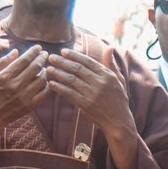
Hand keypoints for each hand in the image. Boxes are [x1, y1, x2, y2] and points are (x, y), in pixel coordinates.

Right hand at [0, 47, 47, 150]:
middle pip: (35, 68)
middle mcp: (15, 86)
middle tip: (45, 54)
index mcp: (5, 77)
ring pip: (42, 80)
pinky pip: (44, 93)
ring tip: (44, 68)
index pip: (24, 60)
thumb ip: (2, 62)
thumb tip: (16, 51)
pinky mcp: (30, 106)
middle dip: (42, 58)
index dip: (33, 52)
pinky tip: (45, 81)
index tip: (38, 48)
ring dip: (45, 72)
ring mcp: (24, 97)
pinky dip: (47, 85)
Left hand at [47, 47, 141, 168]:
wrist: (119, 121)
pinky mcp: (86, 105)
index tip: (63, 51)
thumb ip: (111, 64)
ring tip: (48, 69)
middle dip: (62, 62)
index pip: (87, 61)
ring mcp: (92, 94)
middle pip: (77, 69)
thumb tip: (109, 47)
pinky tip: (51, 83)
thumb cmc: (118, 99)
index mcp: (107, 75)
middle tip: (51, 57)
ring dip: (58, 73)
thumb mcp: (118, 80)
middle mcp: (99, 83)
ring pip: (71, 80)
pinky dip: (59, 88)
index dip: (74, 55)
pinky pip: (69, 94)